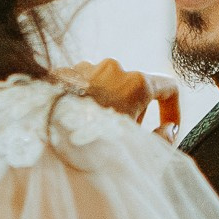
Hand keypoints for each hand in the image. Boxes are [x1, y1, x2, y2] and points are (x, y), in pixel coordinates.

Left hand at [57, 60, 179, 137]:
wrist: (45, 142)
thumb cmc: (93, 148)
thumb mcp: (137, 150)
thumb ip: (162, 140)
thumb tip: (168, 130)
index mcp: (136, 84)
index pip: (168, 88)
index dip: (173, 110)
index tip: (166, 127)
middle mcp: (113, 68)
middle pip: (134, 90)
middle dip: (133, 112)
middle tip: (120, 139)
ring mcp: (85, 68)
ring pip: (106, 87)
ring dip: (107, 106)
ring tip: (90, 133)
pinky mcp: (62, 74)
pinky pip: (81, 87)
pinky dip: (83, 103)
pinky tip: (72, 125)